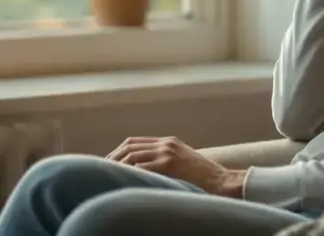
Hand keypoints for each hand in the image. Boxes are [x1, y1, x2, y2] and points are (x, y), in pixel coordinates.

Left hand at [106, 136, 245, 197]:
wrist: (222, 181)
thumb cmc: (203, 178)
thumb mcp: (182, 163)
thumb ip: (164, 162)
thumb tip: (143, 171)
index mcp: (168, 141)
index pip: (135, 142)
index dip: (118, 151)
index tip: (108, 162)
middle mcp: (166, 143)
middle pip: (130, 146)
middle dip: (113, 157)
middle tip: (101, 169)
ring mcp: (167, 152)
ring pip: (133, 155)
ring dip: (118, 165)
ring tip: (107, 174)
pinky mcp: (169, 164)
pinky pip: (142, 167)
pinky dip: (130, 173)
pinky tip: (121, 179)